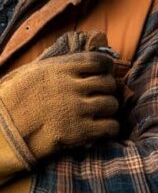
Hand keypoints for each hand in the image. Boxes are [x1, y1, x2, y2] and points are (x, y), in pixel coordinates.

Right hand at [0, 43, 118, 171]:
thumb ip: (56, 66)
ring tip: (100, 113)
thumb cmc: (11, 103)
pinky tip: (102, 129)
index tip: (104, 74)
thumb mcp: (30, 73)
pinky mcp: (77, 132)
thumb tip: (79, 60)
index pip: (99, 61)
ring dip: (109, 109)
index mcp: (60, 70)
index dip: (106, 67)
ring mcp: (75, 109)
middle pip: (108, 83)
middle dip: (108, 89)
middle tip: (101, 96)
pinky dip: (110, 128)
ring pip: (111, 103)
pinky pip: (109, 127)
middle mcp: (71, 87)